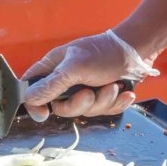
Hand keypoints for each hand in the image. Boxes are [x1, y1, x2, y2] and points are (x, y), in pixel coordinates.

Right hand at [23, 29, 159, 120]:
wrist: (137, 51)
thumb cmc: (104, 52)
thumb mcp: (75, 67)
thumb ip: (52, 84)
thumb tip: (29, 98)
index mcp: (54, 68)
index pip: (33, 89)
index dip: (35, 104)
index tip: (44, 114)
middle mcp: (67, 81)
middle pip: (62, 108)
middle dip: (80, 104)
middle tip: (90, 93)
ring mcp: (86, 90)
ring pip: (86, 111)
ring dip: (103, 101)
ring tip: (113, 86)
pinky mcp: (104, 97)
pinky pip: (105, 111)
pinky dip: (116, 103)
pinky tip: (124, 93)